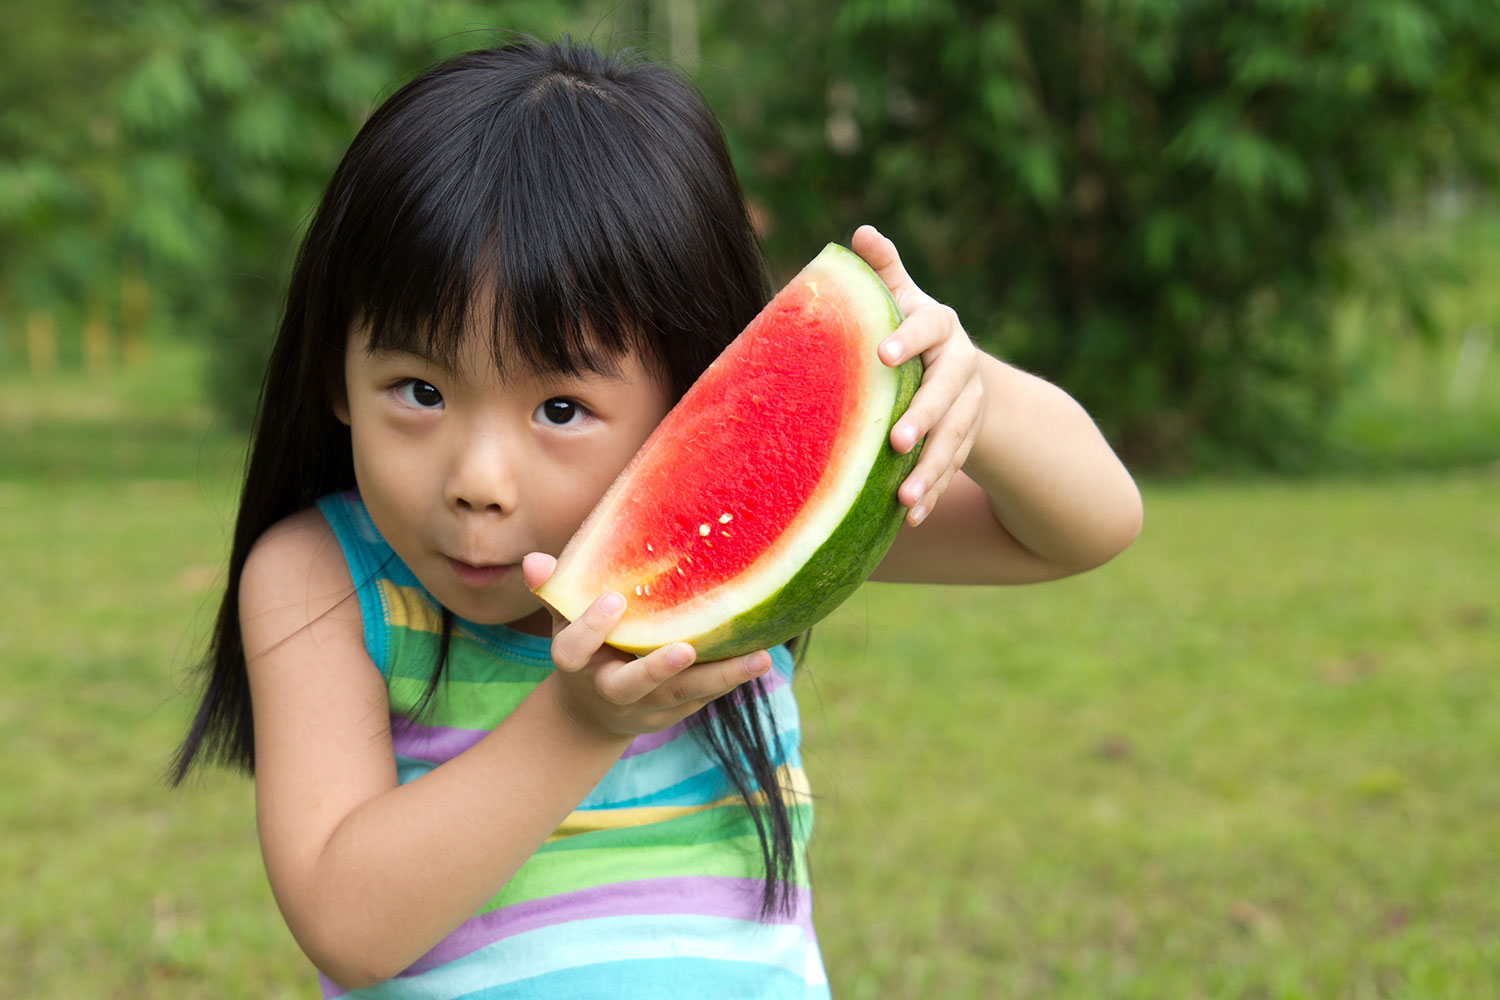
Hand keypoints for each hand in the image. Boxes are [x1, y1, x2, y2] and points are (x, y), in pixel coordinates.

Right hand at [522, 553, 772, 738]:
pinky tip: (761, 656)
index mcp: (577, 664)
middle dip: (656, 670)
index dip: (590, 627)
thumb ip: (557, 590)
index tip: (615, 598)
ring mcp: (647, 707)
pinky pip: (705, 696)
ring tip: (759, 658)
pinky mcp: (677, 711)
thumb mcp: (563, 619)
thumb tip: (536, 560)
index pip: (573, 651)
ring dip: (721, 677)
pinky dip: (731, 678)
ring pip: (683, 696)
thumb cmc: (584, 646)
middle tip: (684, 650)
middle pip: (630, 686)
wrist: (592, 713)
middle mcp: (612, 690)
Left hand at [852, 224, 985, 525]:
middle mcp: (962, 366)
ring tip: (903, 499)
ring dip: (930, 470)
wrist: (960, 367)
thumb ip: (884, 270)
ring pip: (955, 439)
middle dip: (925, 417)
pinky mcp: (967, 441)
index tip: (882, 354)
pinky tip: (908, 518)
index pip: (929, 327)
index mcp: (942, 326)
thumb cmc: (912, 327)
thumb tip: (860, 231)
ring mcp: (969, 407)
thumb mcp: (902, 297)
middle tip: (897, 440)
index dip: (908, 339)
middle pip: (948, 392)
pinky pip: (953, 469)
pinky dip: (933, 491)